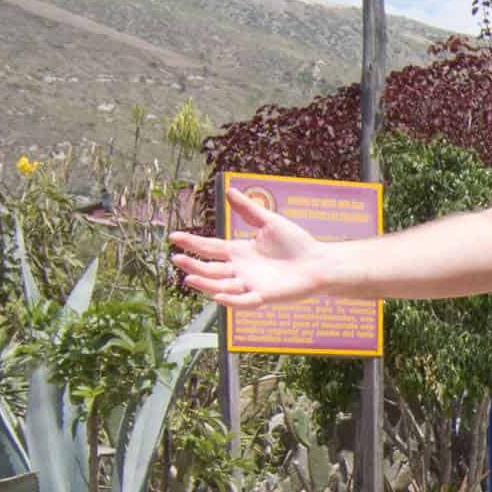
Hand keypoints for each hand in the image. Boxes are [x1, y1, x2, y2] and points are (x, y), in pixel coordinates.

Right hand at [168, 187, 330, 308]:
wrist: (318, 262)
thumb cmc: (296, 243)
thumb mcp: (268, 222)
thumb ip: (248, 209)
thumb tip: (228, 191)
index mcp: (239, 252)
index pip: (210, 248)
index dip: (192, 243)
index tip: (173, 237)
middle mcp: (241, 270)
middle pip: (211, 269)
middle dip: (193, 265)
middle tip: (176, 259)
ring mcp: (250, 284)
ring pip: (222, 286)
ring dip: (206, 284)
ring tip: (188, 278)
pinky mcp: (264, 296)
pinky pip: (244, 301)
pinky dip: (231, 300)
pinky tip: (218, 295)